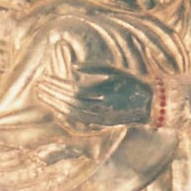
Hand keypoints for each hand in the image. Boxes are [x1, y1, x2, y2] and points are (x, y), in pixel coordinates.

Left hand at [34, 64, 153, 128]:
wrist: (152, 105)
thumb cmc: (134, 84)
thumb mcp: (116, 71)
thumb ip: (94, 67)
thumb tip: (73, 66)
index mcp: (106, 91)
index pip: (74, 90)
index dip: (58, 85)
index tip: (44, 78)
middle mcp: (102, 107)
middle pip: (70, 101)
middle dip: (52, 94)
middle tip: (38, 85)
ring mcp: (101, 117)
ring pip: (71, 112)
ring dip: (55, 103)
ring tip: (42, 94)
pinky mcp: (101, 124)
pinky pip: (78, 120)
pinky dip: (64, 114)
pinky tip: (55, 107)